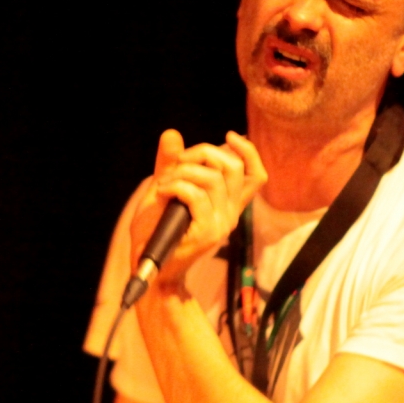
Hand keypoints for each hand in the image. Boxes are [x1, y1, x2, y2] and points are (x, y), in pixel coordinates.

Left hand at [130, 129, 266, 285]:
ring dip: (182, 171)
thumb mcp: (164, 190)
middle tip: (177, 163)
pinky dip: (174, 185)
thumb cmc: (155, 231)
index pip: (255, 176)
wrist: (148, 268)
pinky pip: (195, 195)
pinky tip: (161, 192)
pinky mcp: (206, 234)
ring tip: (163, 183)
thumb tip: (172, 134)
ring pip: (212, 178)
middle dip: (202, 153)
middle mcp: (230, 215)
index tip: (230, 137)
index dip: (249, 152)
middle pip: (233, 167)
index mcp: (227, 206)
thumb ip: (170, 164)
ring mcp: (220, 225)